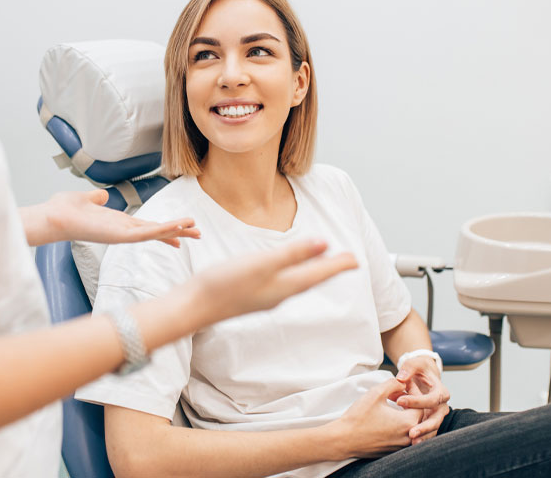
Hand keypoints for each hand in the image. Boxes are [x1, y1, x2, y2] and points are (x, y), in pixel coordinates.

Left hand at [21, 189, 200, 246]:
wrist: (52, 216)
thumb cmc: (64, 210)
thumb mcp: (86, 199)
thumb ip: (96, 198)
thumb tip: (101, 195)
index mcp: (118, 223)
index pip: (147, 226)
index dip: (165, 228)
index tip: (182, 231)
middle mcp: (122, 231)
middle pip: (156, 231)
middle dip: (177, 232)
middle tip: (199, 234)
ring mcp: (122, 235)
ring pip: (155, 233)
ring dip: (175, 230)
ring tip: (195, 229)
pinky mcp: (119, 236)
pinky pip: (146, 234)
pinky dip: (162, 231)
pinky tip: (177, 228)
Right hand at [188, 239, 357, 320]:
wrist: (194, 307)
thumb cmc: (224, 284)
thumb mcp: (262, 264)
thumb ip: (293, 254)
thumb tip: (324, 243)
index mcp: (285, 286)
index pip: (319, 274)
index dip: (338, 265)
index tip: (356, 259)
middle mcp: (279, 294)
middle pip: (312, 279)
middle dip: (330, 269)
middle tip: (347, 261)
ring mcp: (265, 297)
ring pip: (297, 282)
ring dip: (313, 272)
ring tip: (322, 263)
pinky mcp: (251, 295)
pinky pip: (282, 284)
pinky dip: (293, 275)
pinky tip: (286, 272)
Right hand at [334, 378, 422, 458]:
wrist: (344, 439)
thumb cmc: (359, 417)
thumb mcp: (376, 393)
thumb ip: (393, 384)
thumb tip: (403, 382)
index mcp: (408, 422)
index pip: (420, 403)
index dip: (413, 391)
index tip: (404, 383)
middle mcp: (408, 436)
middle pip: (417, 415)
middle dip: (409, 402)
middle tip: (397, 392)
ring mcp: (401, 446)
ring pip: (410, 426)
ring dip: (404, 413)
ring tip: (392, 403)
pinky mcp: (393, 450)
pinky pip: (402, 435)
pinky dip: (399, 424)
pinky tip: (387, 417)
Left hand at [395, 356, 449, 443]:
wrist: (422, 376)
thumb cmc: (418, 369)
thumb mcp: (414, 364)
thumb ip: (408, 368)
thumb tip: (401, 378)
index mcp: (440, 391)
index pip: (431, 399)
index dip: (416, 401)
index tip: (399, 401)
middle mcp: (441, 405)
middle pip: (437, 419)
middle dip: (425, 427)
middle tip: (411, 432)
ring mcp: (436, 415)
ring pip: (433, 428)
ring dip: (424, 436)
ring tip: (412, 442)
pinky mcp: (430, 421)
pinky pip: (428, 431)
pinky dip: (422, 437)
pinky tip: (411, 444)